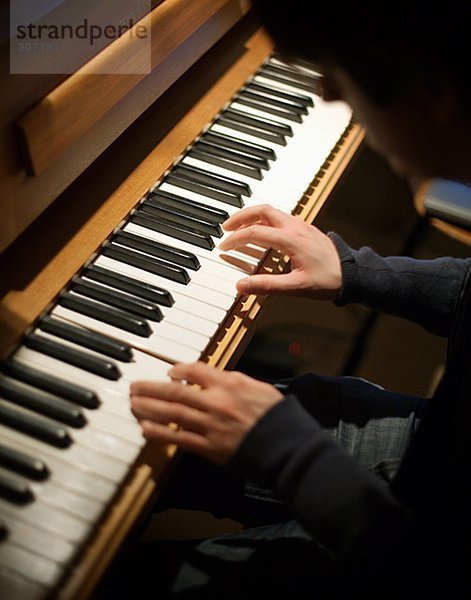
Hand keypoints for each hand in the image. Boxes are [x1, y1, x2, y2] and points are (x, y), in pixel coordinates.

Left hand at [130, 361, 283, 463]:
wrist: (286, 445)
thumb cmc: (277, 416)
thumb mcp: (258, 387)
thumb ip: (233, 380)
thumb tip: (214, 377)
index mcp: (229, 384)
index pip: (196, 371)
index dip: (178, 370)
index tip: (169, 371)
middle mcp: (216, 402)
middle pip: (176, 392)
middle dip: (151, 388)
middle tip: (135, 386)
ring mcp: (211, 425)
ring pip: (173, 413)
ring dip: (149, 408)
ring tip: (133, 404)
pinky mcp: (211, 447)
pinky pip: (180, 439)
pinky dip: (161, 433)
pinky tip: (145, 429)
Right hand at [220, 204, 341, 299]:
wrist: (353, 274)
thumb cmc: (328, 281)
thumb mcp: (295, 287)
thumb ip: (266, 286)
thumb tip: (241, 286)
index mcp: (290, 239)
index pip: (255, 232)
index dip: (236, 239)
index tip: (224, 246)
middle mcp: (295, 227)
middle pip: (262, 211)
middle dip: (241, 217)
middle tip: (226, 226)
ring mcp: (302, 226)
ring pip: (272, 211)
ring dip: (253, 216)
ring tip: (239, 227)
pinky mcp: (306, 228)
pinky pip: (281, 217)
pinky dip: (266, 219)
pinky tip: (263, 230)